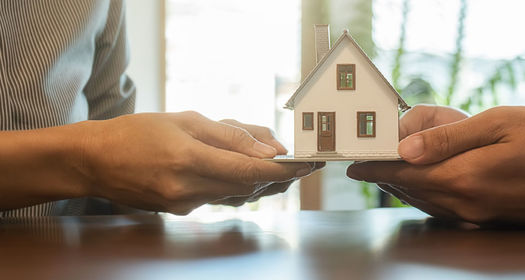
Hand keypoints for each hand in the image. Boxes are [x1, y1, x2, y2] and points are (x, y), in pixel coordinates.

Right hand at [78, 111, 314, 214]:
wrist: (94, 161)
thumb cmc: (138, 132)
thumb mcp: (186, 120)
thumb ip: (231, 135)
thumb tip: (269, 150)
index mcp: (189, 160)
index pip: (248, 171)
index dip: (282, 170)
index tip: (307, 165)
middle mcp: (188, 189)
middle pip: (247, 186)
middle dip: (276, 175)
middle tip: (298, 162)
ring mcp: (183, 205)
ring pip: (235, 194)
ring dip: (255, 179)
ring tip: (269, 161)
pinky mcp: (180, 212)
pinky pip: (217, 197)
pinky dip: (231, 183)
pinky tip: (234, 168)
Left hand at [347, 105, 524, 227]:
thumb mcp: (498, 124)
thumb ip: (448, 138)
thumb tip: (406, 148)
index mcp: (465, 177)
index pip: (406, 174)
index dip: (376, 169)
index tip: (355, 165)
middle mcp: (466, 204)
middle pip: (412, 192)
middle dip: (387, 177)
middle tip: (369, 164)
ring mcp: (478, 217)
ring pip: (427, 204)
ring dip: (405, 189)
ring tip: (390, 174)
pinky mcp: (489, 220)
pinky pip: (445, 211)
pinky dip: (427, 199)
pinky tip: (425, 188)